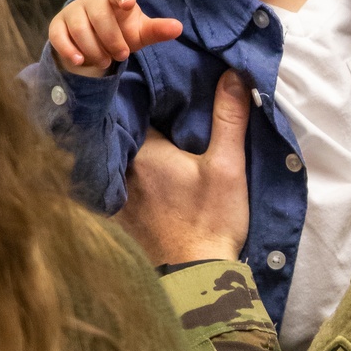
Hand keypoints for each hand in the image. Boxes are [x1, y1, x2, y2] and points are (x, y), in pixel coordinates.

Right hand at [50, 0, 182, 76]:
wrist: (94, 42)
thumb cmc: (121, 32)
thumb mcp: (140, 33)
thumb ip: (157, 30)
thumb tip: (178, 28)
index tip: (126, 3)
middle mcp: (93, 0)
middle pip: (100, 15)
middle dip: (112, 39)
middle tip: (122, 55)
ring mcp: (73, 11)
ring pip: (81, 29)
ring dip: (94, 49)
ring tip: (105, 61)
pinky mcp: (58, 25)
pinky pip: (59, 36)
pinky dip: (69, 50)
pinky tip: (80, 60)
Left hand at [117, 70, 250, 264]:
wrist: (198, 277)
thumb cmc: (212, 220)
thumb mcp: (229, 165)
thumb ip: (229, 117)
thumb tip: (232, 73)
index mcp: (142, 151)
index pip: (136, 105)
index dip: (152, 91)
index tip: (165, 79)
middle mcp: (121, 169)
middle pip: (128, 128)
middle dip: (144, 114)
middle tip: (165, 101)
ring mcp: (118, 194)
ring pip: (124, 154)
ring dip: (137, 141)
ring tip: (158, 127)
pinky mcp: (122, 215)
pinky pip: (122, 177)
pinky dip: (133, 167)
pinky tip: (151, 166)